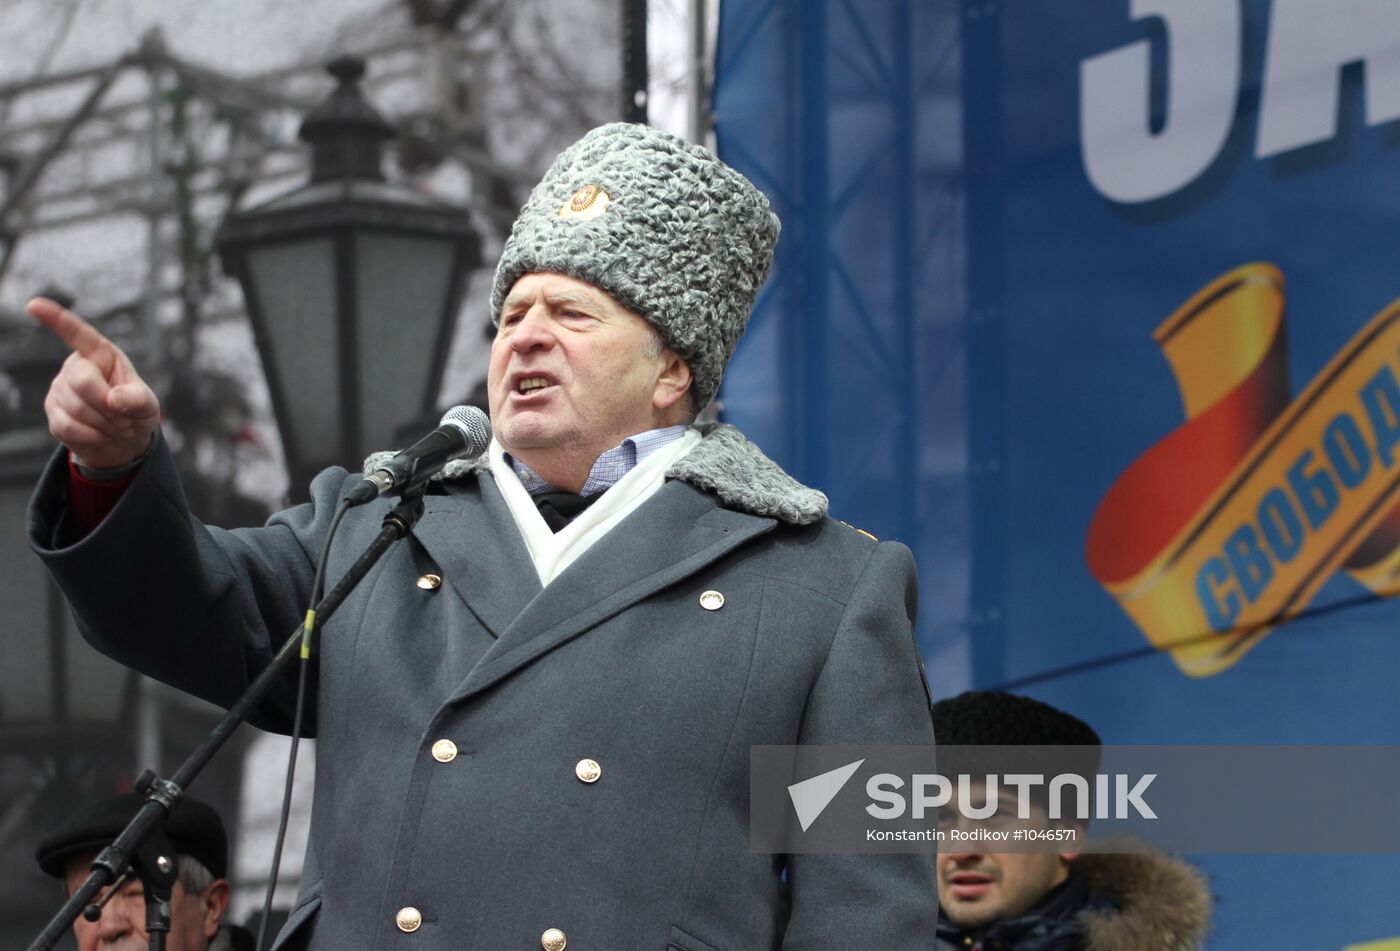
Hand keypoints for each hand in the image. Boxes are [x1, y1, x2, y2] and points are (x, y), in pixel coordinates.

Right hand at [27, 297, 160, 469]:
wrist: (123, 442)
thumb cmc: (135, 412)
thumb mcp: (147, 405)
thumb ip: (138, 399)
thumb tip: (114, 399)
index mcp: (100, 355)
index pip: (78, 334)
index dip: (56, 319)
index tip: (35, 305)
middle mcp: (75, 367)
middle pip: (84, 383)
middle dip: (109, 405)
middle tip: (125, 416)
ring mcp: (60, 390)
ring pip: (77, 409)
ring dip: (105, 424)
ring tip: (115, 425)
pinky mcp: (52, 414)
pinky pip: (69, 427)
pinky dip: (92, 436)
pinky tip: (100, 434)